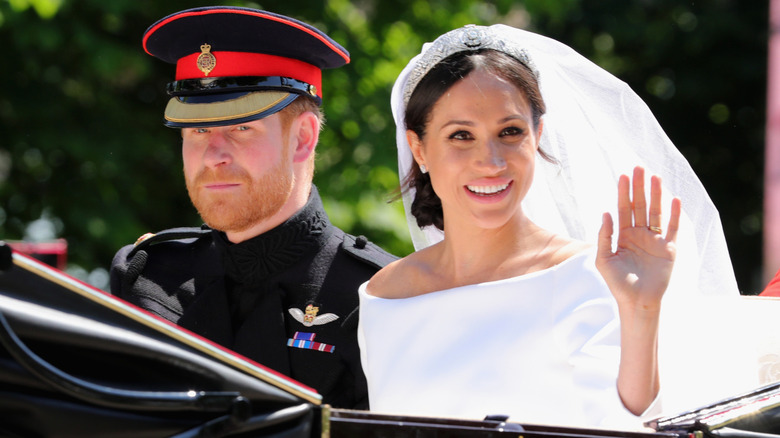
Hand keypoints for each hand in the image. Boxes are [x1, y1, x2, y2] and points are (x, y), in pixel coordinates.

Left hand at [596, 166, 680, 309]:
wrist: (636, 302)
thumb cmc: (617, 283)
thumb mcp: (604, 259)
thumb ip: (604, 237)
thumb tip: (605, 213)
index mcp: (623, 236)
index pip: (623, 209)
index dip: (623, 192)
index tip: (623, 175)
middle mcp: (639, 235)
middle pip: (640, 206)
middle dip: (639, 187)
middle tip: (639, 167)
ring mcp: (655, 240)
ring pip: (656, 213)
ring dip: (657, 195)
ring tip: (656, 177)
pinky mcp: (669, 249)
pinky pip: (673, 229)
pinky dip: (674, 215)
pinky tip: (675, 199)